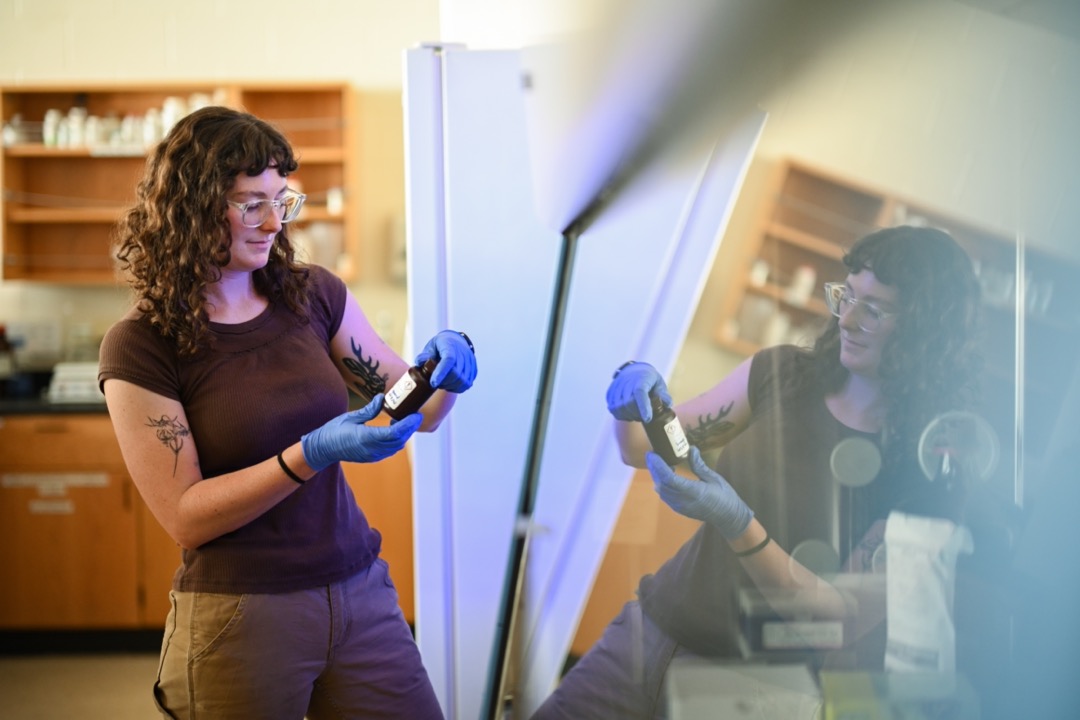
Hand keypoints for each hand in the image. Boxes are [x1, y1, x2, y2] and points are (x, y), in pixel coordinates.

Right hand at [301, 395, 421, 469]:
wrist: (322, 449)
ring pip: (396, 446)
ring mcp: (372, 455)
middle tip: (415, 415)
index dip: (408, 425)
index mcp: (366, 438)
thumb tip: (382, 398)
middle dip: (410, 428)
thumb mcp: (350, 417)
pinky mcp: (371, 457)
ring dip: (404, 434)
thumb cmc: (333, 431)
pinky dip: (397, 440)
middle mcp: (371, 449)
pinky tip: (395, 429)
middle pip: (399, 440)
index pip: (394, 433)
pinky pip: (390, 449)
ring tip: (406, 420)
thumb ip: (368, 410)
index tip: (416, 415)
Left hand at [415, 330, 476, 392]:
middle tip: (435, 383)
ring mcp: (470, 361)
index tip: (433, 383)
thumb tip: (420, 362)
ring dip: (451, 386)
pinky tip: (451, 386)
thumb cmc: (440, 346)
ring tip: (443, 384)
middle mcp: (463, 353)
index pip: (449, 360)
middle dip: (444, 382)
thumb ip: (423, 355)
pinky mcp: (474, 369)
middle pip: (456, 373)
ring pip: (463, 381)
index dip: (441, 373)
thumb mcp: (430, 346)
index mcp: (450, 345)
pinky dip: (458, 388)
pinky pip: (467, 383)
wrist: (456, 341)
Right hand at [606, 361, 670, 421]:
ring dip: (628, 416)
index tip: (648, 419)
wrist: (634, 371)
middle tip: (645, 417)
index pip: (640, 392)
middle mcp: (626, 381)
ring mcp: (616, 387)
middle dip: (637, 414)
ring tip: (637, 415)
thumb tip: (668, 404)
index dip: (643, 406)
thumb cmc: (650, 381)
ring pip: (619, 407)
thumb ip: (664, 395)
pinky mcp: (610, 393)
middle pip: (628, 403)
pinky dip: (620, 415)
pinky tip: (628, 414)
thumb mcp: (660, 384)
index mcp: (641, 378)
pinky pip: (612, 409)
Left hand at [647, 446, 752, 539]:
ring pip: (661, 491)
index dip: (658, 466)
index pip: (668, 478)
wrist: (728, 517)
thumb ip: (699, 465)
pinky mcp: (680, 509)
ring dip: (657, 476)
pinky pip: (665, 496)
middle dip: (654, 469)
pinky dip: (662, 484)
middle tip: (651, 455)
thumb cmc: (725, 497)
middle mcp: (683, 501)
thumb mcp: (714, 478)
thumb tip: (691, 449)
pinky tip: (666, 475)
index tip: (652, 454)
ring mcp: (680, 507)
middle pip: (661, 484)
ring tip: (658, 463)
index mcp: (693, 492)